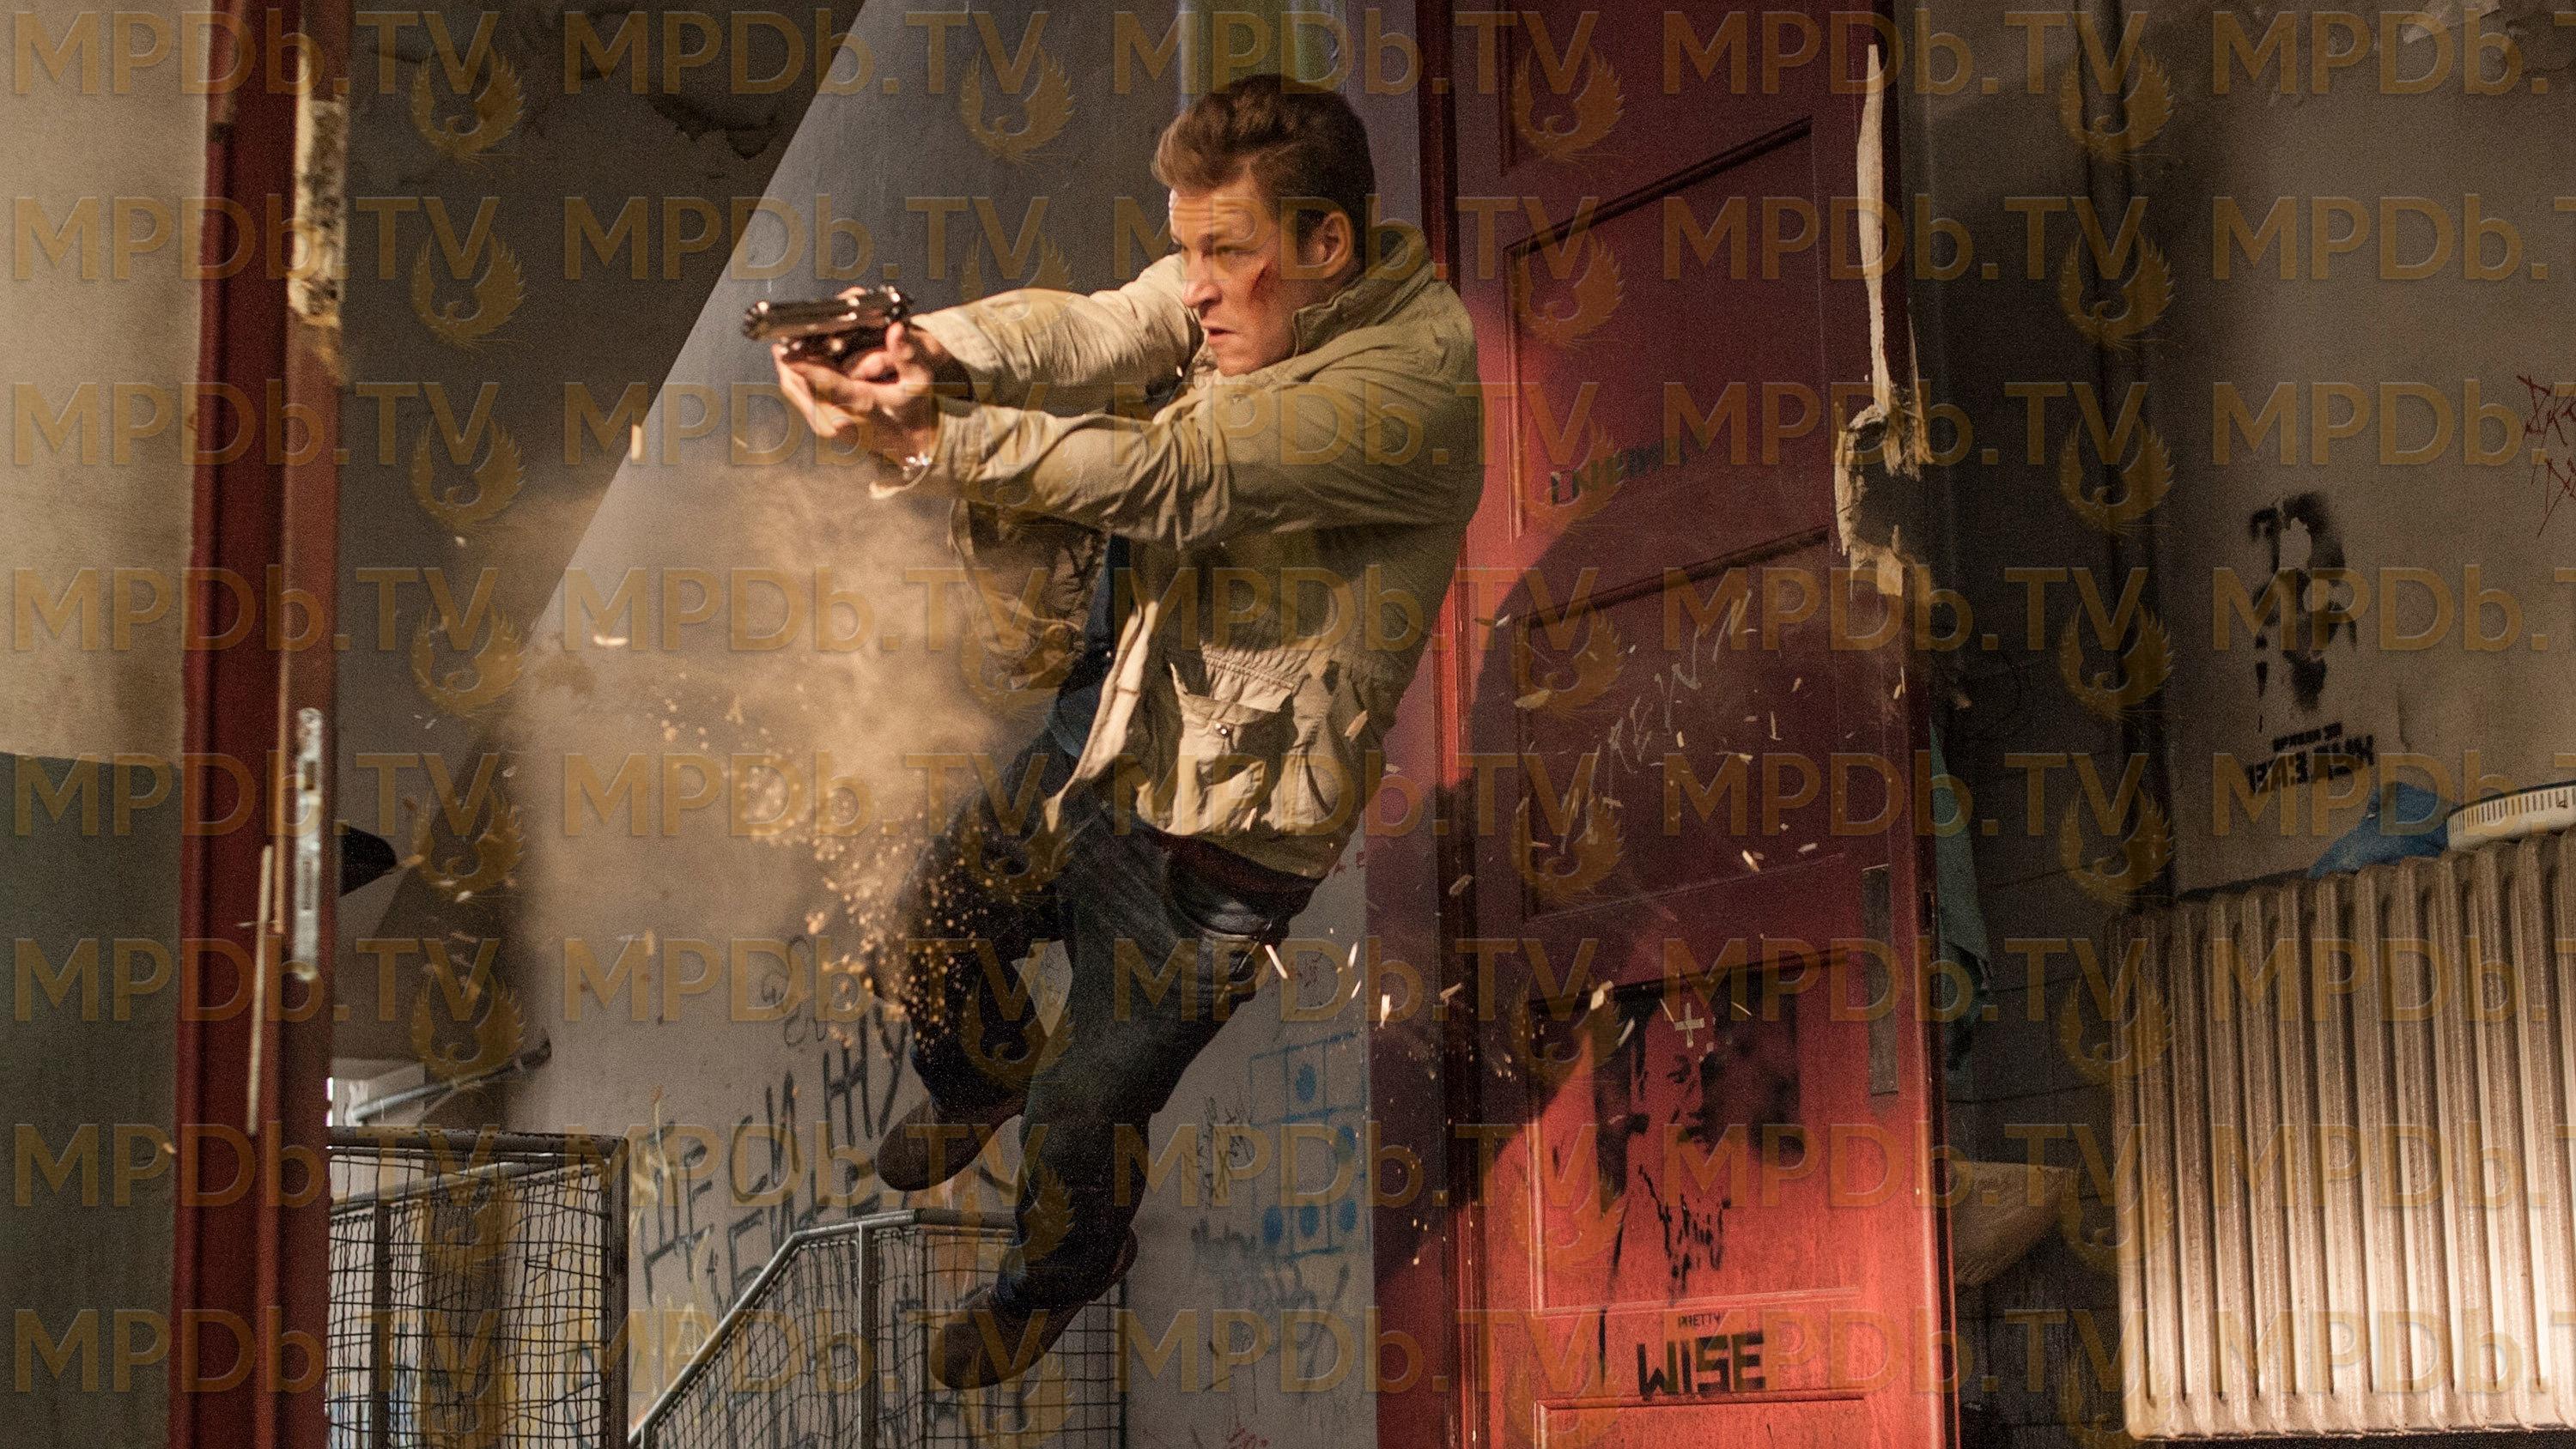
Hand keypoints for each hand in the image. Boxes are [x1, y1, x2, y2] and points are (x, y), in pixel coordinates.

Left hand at [772, 319, 942, 465]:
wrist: (912, 444)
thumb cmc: (914, 408)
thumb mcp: (918, 380)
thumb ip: (907, 354)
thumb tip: (895, 328)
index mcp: (862, 404)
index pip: (826, 383)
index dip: (803, 365)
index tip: (785, 349)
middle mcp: (839, 420)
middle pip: (801, 385)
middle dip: (790, 360)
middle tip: (784, 336)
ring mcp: (828, 427)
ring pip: (794, 392)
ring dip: (788, 369)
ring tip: (785, 346)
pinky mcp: (822, 429)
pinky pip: (799, 400)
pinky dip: (794, 380)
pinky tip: (795, 365)